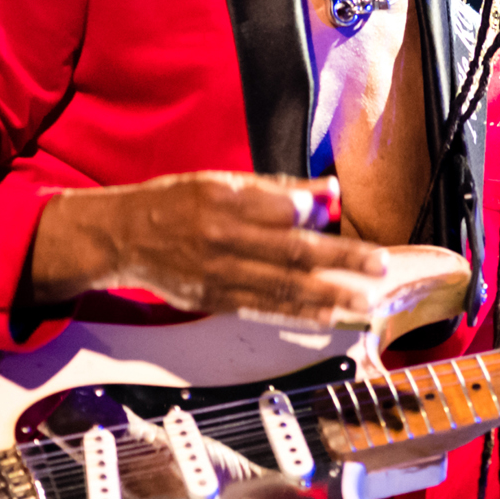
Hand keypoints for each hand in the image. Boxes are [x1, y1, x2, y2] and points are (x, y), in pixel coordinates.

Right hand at [24, 172, 387, 323]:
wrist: (122, 237)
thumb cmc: (177, 202)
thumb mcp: (222, 182)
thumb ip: (278, 189)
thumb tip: (328, 191)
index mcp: (222, 201)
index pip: (279, 209)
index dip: (310, 213)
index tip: (336, 212)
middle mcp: (221, 239)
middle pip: (290, 251)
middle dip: (340, 260)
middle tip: (377, 267)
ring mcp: (218, 274)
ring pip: (281, 286)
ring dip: (328, 296)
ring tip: (363, 301)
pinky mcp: (215, 299)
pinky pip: (264, 307)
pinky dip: (298, 313)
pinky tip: (328, 316)